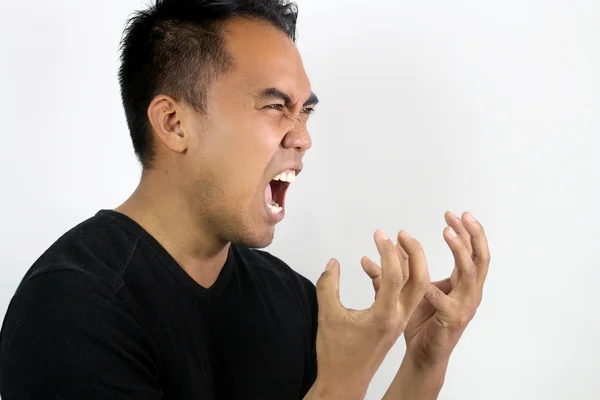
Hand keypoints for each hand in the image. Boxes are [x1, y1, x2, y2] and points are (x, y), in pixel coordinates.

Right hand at [309, 230, 428, 399]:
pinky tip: (375, 267)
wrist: (344, 383)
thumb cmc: (336, 355)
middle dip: (415, 253)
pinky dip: (394, 277)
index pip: (395, 276)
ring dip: (408, 264)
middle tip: (401, 234)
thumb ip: (328, 285)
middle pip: (419, 280)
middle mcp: (397, 317)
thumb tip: (333, 263)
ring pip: (413, 287)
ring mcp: (397, 320)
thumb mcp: (327, 316)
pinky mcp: (392, 322)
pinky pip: (400, 294)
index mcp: (385, 316)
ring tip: (394, 243)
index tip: (379, 235)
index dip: (388, 252)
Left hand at [361, 211, 489, 370]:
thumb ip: (400, 268)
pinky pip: (447, 304)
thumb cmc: (421, 323)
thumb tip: (382, 247)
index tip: (453, 213)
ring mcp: (464, 308)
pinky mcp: (452, 322)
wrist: (423, 355)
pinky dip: (437, 292)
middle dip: (472, 234)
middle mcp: (469, 293)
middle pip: (481, 258)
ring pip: (469, 274)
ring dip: (460, 251)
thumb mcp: (410, 288)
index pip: (473, 252)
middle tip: (460, 216)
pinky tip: (426, 283)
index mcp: (463, 284)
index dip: (466, 232)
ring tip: (447, 233)